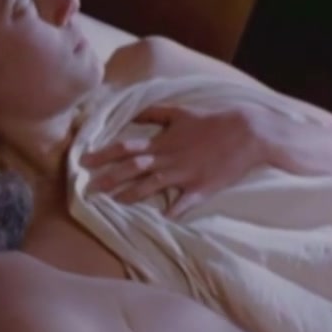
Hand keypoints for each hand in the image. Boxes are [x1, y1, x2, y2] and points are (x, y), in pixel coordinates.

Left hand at [80, 103, 273, 217]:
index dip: (103, 153)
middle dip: (109, 178)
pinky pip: (185, 202)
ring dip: (132, 195)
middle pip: (133, 168)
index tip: (84, 160)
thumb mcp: (180, 112)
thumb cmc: (212, 121)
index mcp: (162, 141)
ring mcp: (185, 174)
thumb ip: (155, 113)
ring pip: (153, 186)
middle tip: (88, 188)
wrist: (247, 132)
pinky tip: (162, 220)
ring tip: (114, 203)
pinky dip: (174, 211)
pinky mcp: (202, 187)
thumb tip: (133, 111)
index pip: (126, 147)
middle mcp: (169, 158)